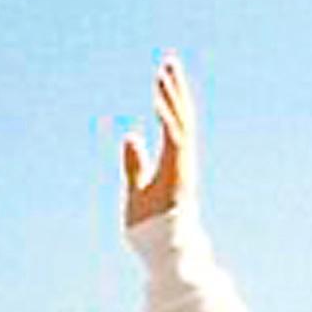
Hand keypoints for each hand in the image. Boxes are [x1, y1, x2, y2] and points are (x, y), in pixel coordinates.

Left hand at [120, 56, 195, 228]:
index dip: (168, 98)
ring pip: (179, 124)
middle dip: (175, 89)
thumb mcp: (136, 187)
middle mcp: (181, 161)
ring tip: (164, 73)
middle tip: (169, 61)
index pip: (173, 122)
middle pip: (180, 117)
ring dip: (171, 98)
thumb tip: (130, 137)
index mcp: (174, 162)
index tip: (162, 75)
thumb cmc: (150, 225)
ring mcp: (181, 167)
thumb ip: (134, 163)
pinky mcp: (178, 174)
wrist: (160, 251)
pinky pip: (175, 141)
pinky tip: (158, 101)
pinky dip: (167, 120)